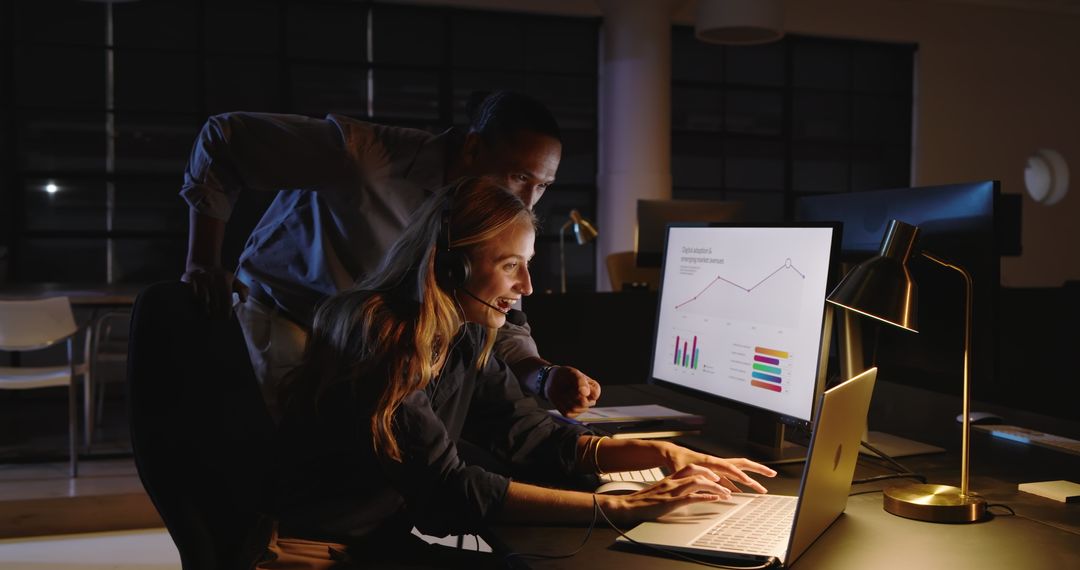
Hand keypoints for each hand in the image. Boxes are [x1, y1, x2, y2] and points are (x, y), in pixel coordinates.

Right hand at [181, 262, 247, 318]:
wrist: (203, 263)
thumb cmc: (220, 277)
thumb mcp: (234, 280)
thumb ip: (243, 290)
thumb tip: (244, 300)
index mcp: (225, 279)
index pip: (227, 299)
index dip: (226, 311)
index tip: (226, 318)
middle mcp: (213, 278)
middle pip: (215, 302)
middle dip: (216, 313)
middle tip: (216, 319)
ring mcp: (200, 278)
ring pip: (203, 299)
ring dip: (205, 309)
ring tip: (207, 314)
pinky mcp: (188, 278)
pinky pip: (192, 293)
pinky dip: (194, 299)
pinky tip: (196, 304)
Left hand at [546, 366, 600, 417]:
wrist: (554, 380)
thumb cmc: (566, 375)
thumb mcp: (573, 373)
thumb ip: (581, 381)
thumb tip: (585, 393)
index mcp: (593, 389)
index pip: (595, 394)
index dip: (583, 389)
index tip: (575, 382)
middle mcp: (589, 400)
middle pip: (584, 403)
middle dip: (573, 395)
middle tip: (568, 387)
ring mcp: (581, 408)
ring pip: (575, 409)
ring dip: (565, 399)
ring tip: (564, 392)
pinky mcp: (572, 413)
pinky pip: (568, 413)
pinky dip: (561, 406)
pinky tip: (560, 399)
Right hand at [600, 464, 732, 524]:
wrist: (627, 506)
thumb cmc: (641, 502)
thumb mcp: (659, 492)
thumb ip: (671, 490)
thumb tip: (683, 494)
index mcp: (669, 479)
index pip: (690, 469)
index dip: (705, 470)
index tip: (715, 476)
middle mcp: (672, 482)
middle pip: (696, 471)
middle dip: (712, 475)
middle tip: (724, 482)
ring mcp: (671, 492)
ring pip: (697, 483)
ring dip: (714, 487)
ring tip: (725, 494)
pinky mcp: (670, 503)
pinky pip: (691, 498)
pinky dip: (705, 498)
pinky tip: (714, 500)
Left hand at [661, 443, 776, 494]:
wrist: (672, 455)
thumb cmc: (677, 461)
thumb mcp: (684, 470)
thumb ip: (694, 475)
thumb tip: (706, 480)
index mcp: (712, 462)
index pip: (730, 467)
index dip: (740, 475)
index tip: (749, 482)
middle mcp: (718, 463)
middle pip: (742, 465)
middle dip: (758, 470)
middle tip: (771, 475)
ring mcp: (718, 468)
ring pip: (739, 473)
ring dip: (751, 481)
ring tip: (762, 489)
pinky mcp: (715, 473)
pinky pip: (730, 481)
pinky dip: (737, 487)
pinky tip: (741, 494)